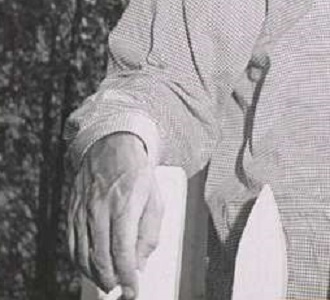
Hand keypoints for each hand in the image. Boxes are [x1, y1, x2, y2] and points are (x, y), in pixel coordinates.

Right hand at [67, 133, 162, 299]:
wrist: (111, 147)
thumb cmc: (137, 174)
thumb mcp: (155, 199)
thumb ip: (149, 234)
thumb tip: (140, 263)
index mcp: (125, 205)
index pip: (123, 250)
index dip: (127, 275)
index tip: (132, 289)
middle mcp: (100, 209)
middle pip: (100, 256)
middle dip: (110, 279)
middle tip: (120, 289)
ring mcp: (82, 211)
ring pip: (82, 254)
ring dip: (94, 274)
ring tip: (108, 282)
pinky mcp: (72, 212)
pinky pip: (72, 244)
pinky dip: (80, 262)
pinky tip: (90, 268)